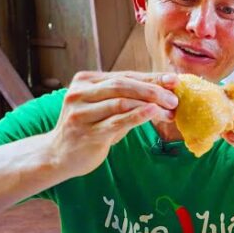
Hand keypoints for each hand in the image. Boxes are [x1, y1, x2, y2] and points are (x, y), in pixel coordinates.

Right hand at [49, 71, 179, 176]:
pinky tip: (153, 112)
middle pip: (123, 85)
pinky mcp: (86, 132)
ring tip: (170, 110)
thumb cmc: (89, 129)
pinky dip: (137, 115)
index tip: (174, 80)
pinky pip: (116, 121)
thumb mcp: (106, 109)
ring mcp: (81, 112)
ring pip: (121, 101)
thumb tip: (165, 92)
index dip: (151, 77)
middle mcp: (80, 92)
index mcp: (85, 81)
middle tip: (174, 98)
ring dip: (150, 104)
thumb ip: (128, 99)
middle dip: (153, 90)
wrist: (59, 156)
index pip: (124, 76)